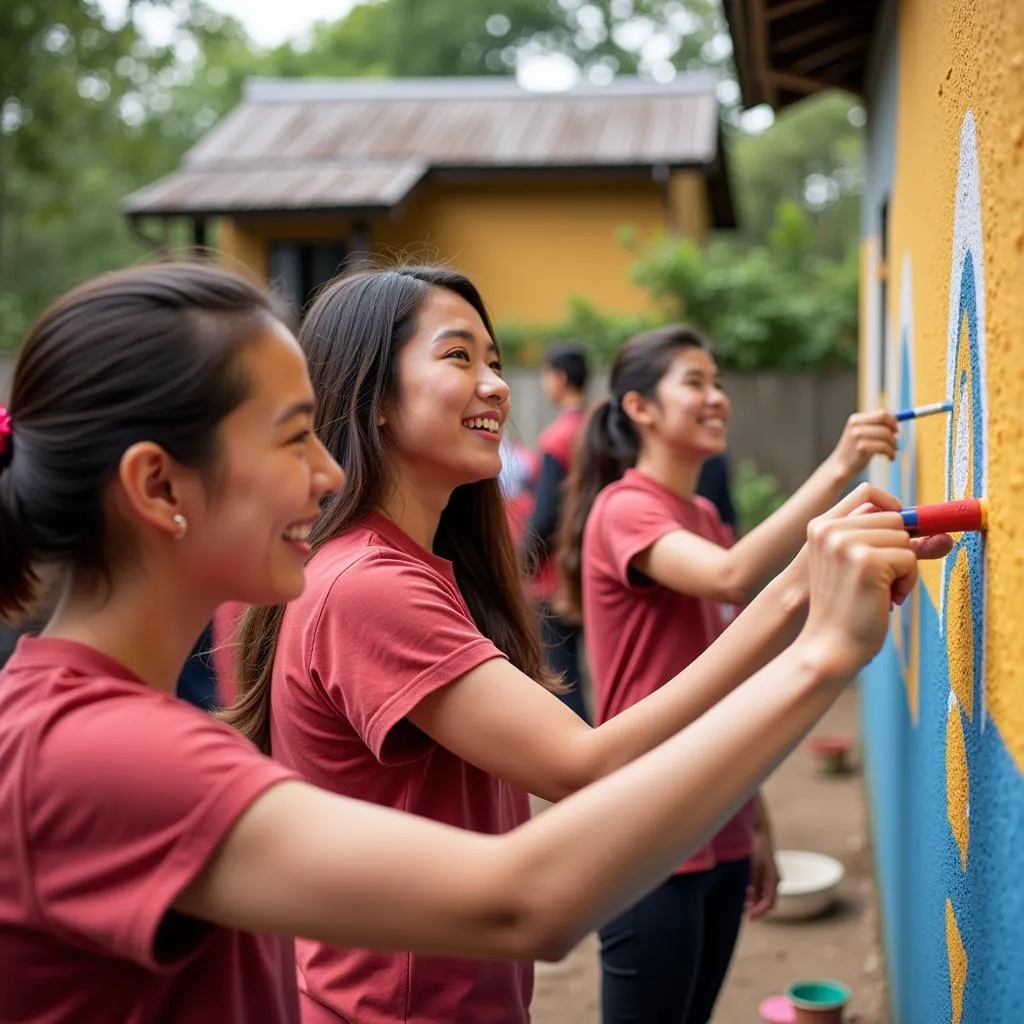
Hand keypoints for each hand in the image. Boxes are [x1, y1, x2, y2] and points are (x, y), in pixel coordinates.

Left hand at [746, 829, 778, 919]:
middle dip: (756, 909)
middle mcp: (774, 880)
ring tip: (742, 904)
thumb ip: (752, 885)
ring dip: (754, 902)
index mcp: (773, 880)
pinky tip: (743, 893)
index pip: (769, 903)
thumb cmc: (756, 848)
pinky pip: (760, 889)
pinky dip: (753, 894)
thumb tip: (748, 902)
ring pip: (764, 896)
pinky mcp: (765, 873)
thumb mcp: (752, 867)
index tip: (750, 917)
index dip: (759, 912)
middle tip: (744, 912)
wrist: (759, 832)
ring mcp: (770, 877)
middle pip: (768, 902)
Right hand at [798, 509, 946, 679]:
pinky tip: (886, 599)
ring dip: (904, 567)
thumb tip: (945, 536)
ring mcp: (847, 543)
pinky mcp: (868, 560)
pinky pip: (909, 558)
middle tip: (883, 579)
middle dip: (899, 547)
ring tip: (882, 592)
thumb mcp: (864, 568)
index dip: (894, 511)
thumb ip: (897, 545)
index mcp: (821, 526)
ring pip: (904, 538)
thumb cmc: (846, 610)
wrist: (829, 646)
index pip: (868, 494)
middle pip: (894, 517)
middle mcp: (829, 529)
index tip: (900, 537)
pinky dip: (906, 582)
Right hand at [828, 410, 898, 479]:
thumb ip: (876, 426)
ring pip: (887, 435)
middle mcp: (856, 425)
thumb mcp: (861, 434)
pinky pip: (885, 447)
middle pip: (885, 422)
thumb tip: (897, 420)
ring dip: (894, 445)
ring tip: (892, 452)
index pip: (881, 414)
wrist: (840, 467)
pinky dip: (891, 453)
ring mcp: (858, 436)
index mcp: (855, 419)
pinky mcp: (862, 448)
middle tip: (896, 441)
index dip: (893, 421)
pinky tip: (890, 458)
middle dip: (894, 431)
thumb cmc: (854, 451)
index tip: (896, 430)